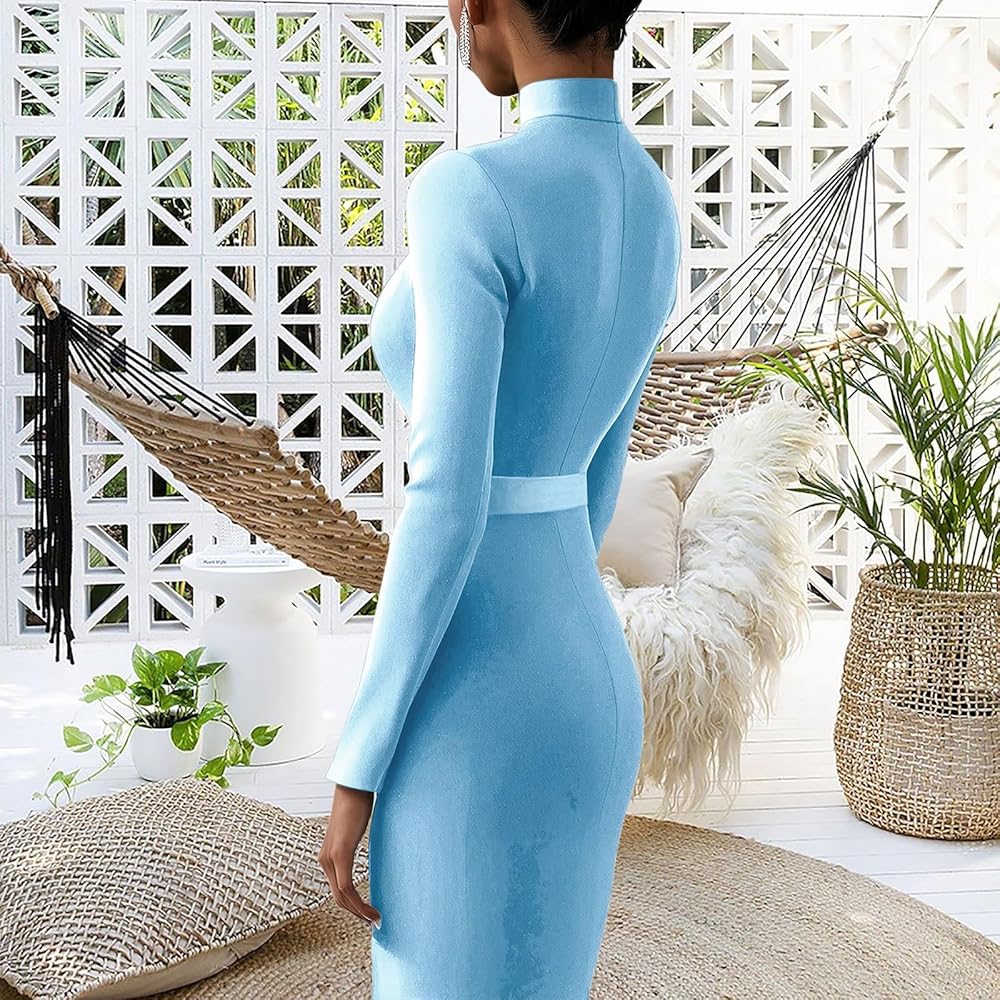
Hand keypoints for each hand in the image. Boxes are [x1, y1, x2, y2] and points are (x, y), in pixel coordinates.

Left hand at [319, 783, 381, 927]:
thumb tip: (364, 851)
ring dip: (358, 912)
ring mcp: (331, 856)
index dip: (352, 906)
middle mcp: (325, 859)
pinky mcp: (340, 852)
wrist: (354, 785)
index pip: (337, 889)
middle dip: (356, 914)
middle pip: (338, 898)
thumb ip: (354, 844)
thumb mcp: (354, 830)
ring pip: (341, 896)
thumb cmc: (357, 803)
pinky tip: (371, 908)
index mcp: (328, 855)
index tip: (368, 914)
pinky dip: (359, 903)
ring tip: (375, 919)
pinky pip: (346, 887)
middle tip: (373, 922)